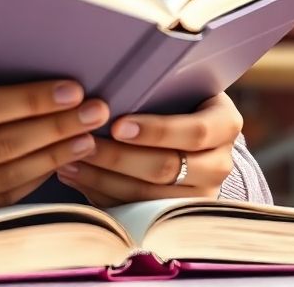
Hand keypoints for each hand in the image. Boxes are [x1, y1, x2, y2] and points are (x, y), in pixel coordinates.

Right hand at [0, 81, 110, 224]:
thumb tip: (2, 73)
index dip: (26, 98)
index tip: (68, 86)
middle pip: (1, 144)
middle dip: (54, 124)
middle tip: (96, 107)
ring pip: (7, 176)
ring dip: (53, 153)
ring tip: (88, 133)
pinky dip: (32, 182)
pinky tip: (57, 162)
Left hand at [56, 92, 242, 205]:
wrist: (186, 130)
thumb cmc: (173, 95)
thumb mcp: (175, 85)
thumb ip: (155, 84)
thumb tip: (108, 79)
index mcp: (224, 124)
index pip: (195, 132)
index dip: (155, 131)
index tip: (117, 125)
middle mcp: (220, 163)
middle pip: (167, 167)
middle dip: (118, 156)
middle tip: (83, 142)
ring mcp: (201, 194)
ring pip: (149, 195)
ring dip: (104, 177)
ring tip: (69, 159)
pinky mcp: (177, 213)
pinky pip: (137, 210)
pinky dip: (102, 193)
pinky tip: (75, 175)